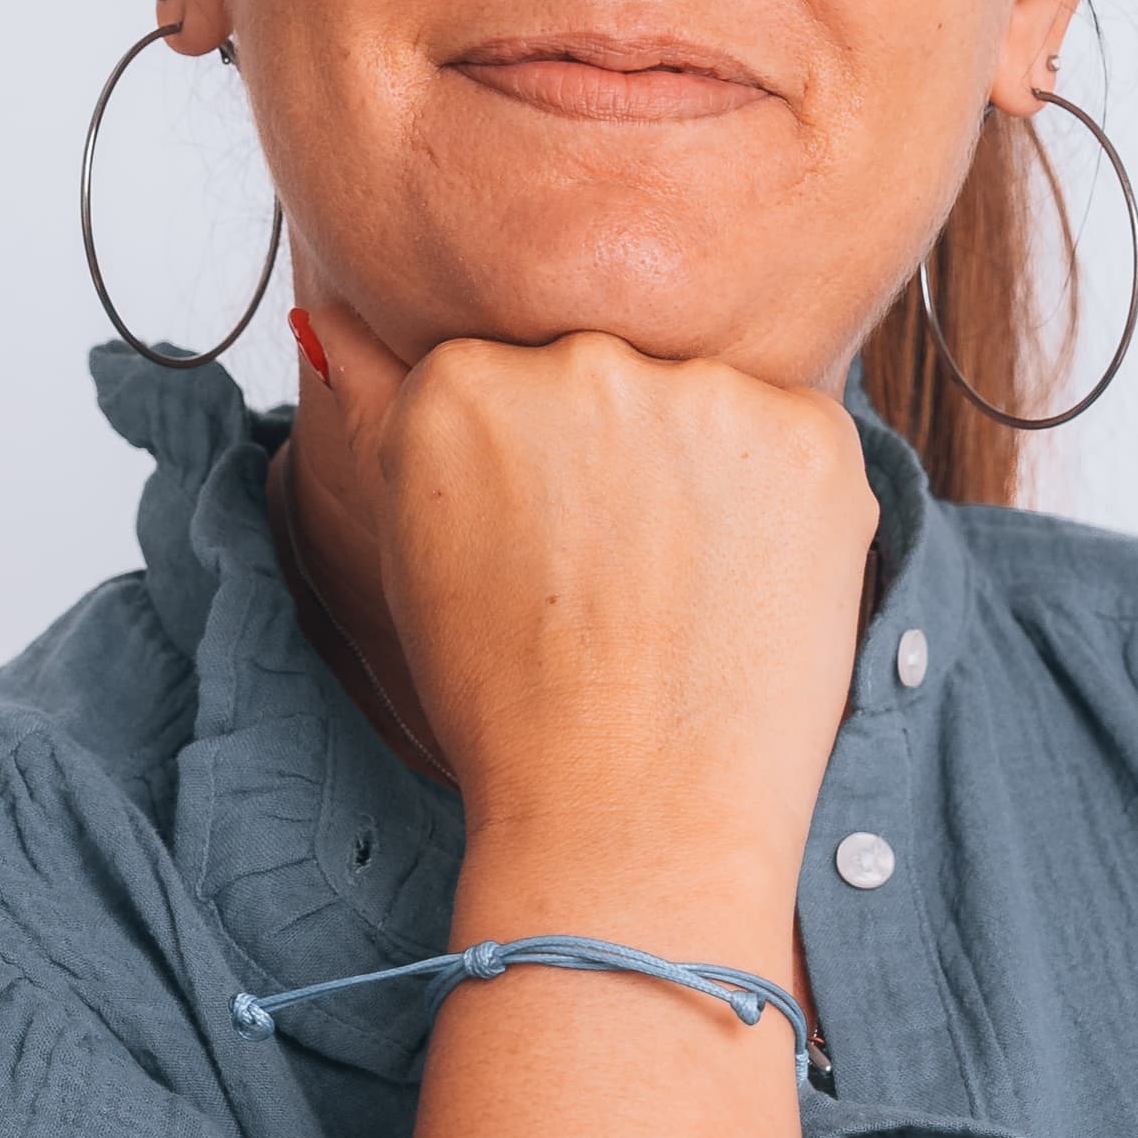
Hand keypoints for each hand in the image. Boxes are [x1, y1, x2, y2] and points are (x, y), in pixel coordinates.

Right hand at [296, 303, 875, 910]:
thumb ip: (379, 408)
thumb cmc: (512, 703)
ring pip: (710, 402)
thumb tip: (330, 318)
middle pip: (612, 375)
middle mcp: (577, 359)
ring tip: (683, 598)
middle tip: (618, 585)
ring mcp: (701, 392)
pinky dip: (786, 507)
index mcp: (461, 377)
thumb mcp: (412, 548)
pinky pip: (798, 437)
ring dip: (709, 475)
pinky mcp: (807, 434)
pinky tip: (746, 593)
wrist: (628, 818)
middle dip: (623, 461)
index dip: (542, 470)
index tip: (548, 552)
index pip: (518, 373)